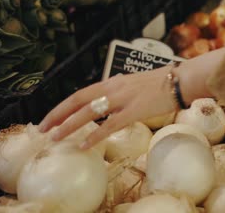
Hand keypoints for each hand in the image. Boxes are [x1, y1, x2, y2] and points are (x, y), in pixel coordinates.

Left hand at [38, 46, 224, 148]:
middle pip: (78, 100)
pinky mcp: (135, 110)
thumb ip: (119, 91)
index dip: (63, 105)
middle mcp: (114, 87)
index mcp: (113, 82)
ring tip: (56, 137)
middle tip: (43, 128)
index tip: (51, 117)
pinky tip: (84, 144)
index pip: (81, 93)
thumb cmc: (162, 83)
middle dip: (58, 114)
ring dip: (70, 126)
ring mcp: (124, 98)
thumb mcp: (135, 84)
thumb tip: (109, 102)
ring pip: (89, 112)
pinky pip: (110, 125)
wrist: (181, 80)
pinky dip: (95, 136)